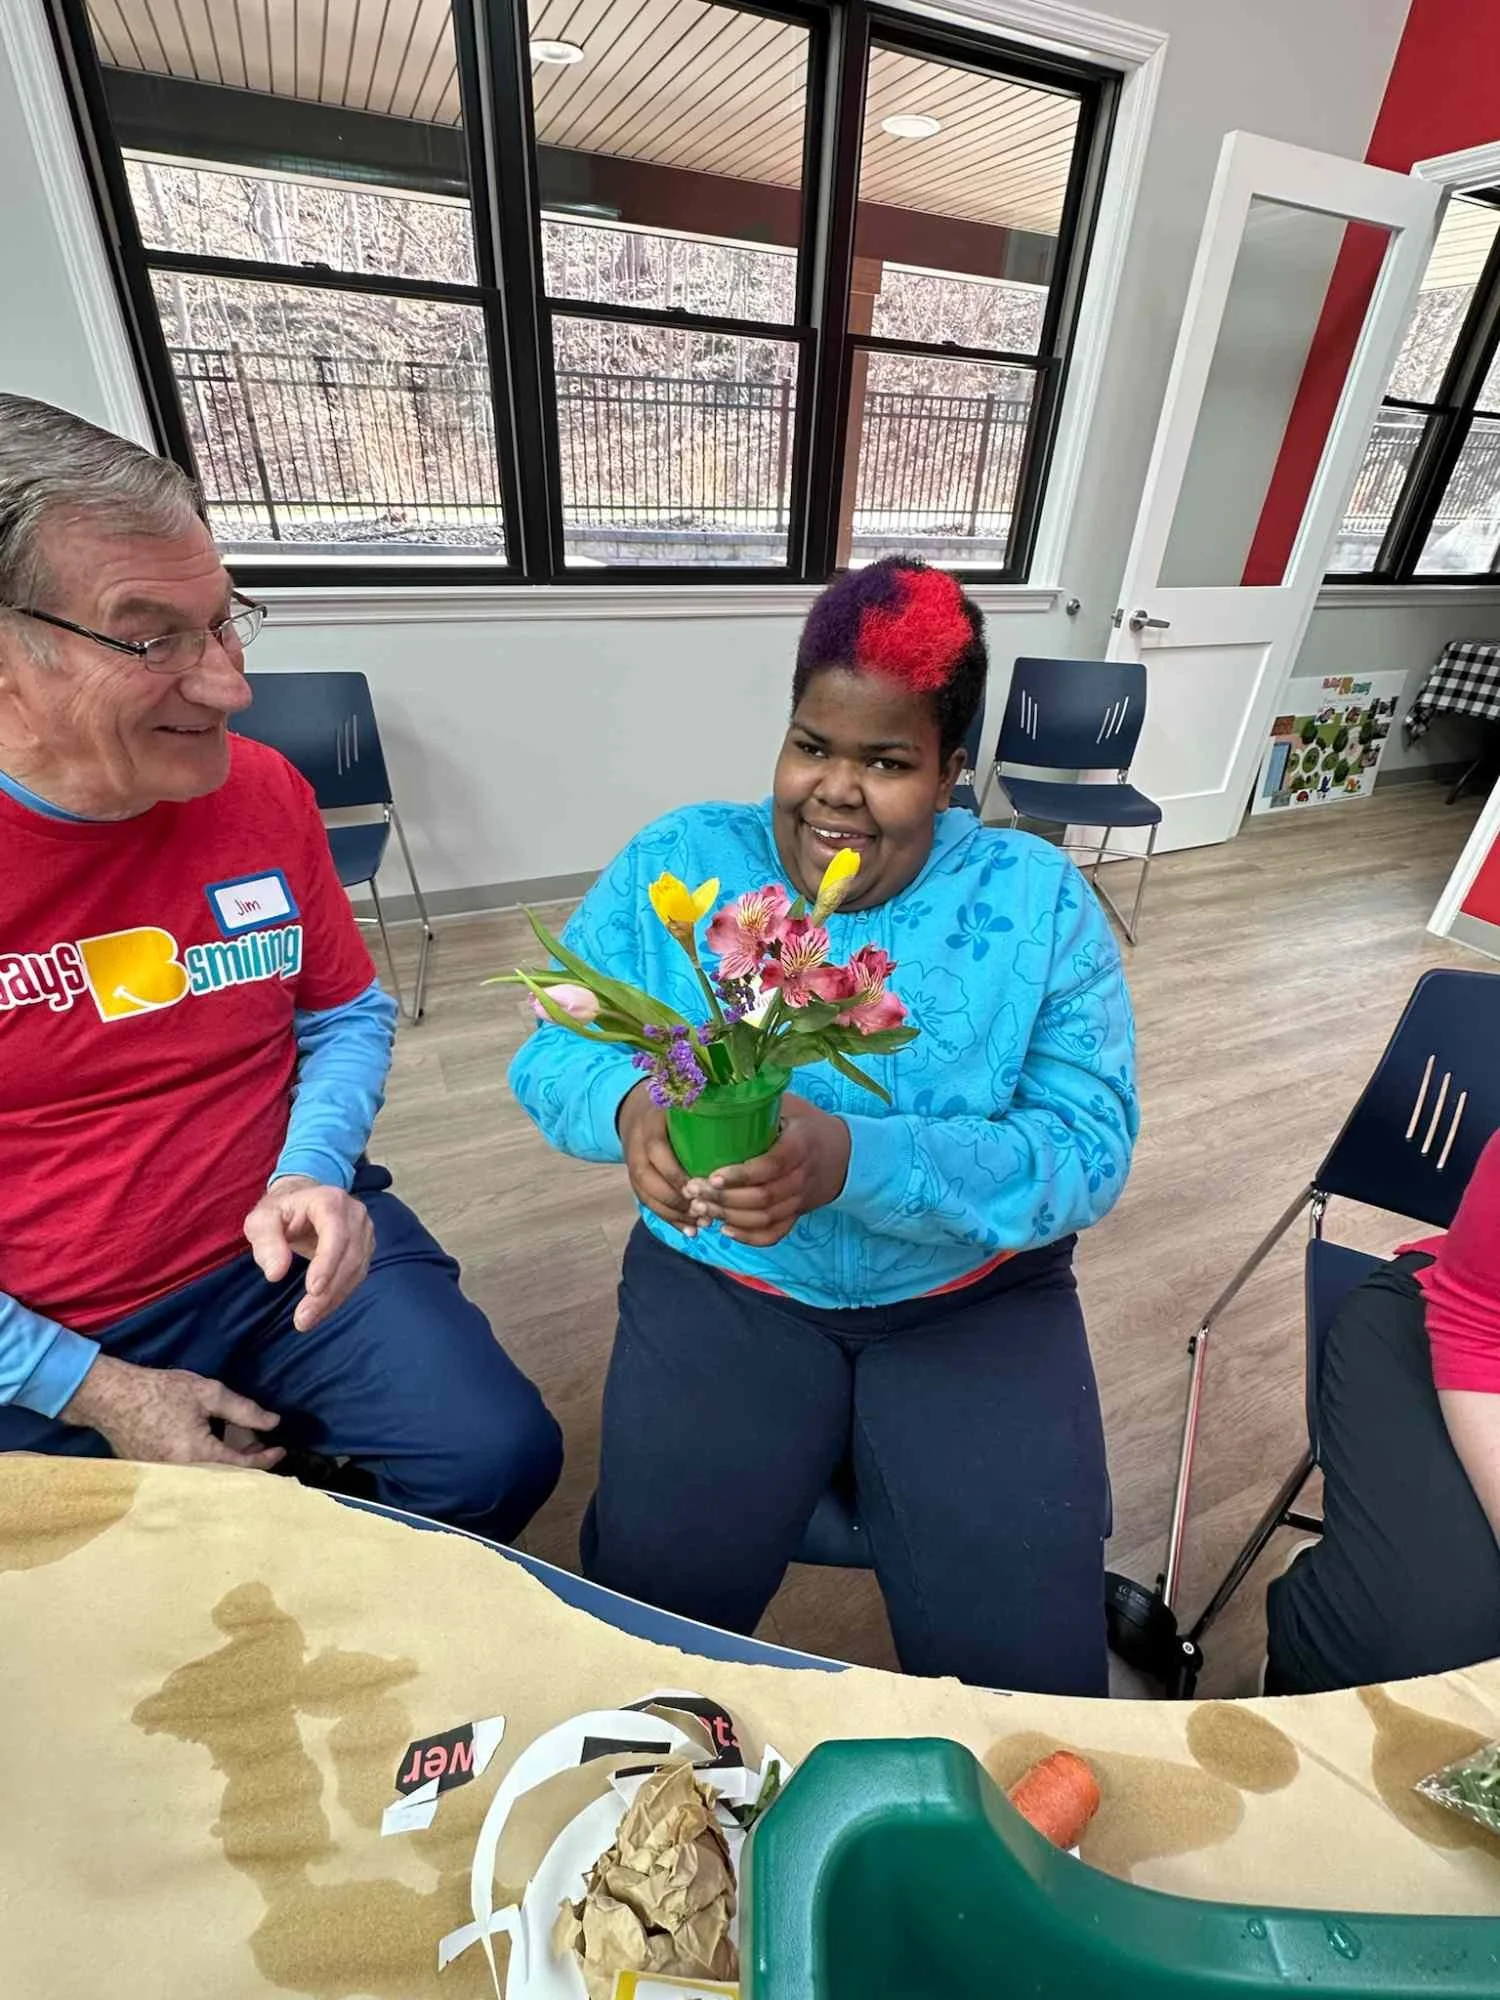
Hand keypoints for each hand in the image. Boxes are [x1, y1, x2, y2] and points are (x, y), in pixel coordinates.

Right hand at [60, 1353, 283, 1469]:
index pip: (241, 1466)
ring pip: (209, 1478)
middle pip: (226, 1477)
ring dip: (227, 1464)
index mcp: (196, 1456)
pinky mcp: (153, 1476)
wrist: (111, 1397)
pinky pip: (190, 1476)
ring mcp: (165, 1479)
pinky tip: (213, 1447)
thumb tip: (273, 1423)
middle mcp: (181, 1475)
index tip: (281, 1450)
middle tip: (260, 1445)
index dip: (265, 1458)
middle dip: (247, 1463)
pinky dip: (207, 1464)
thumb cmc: (160, 1392)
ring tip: (239, 1443)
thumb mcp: (207, 1394)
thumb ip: (244, 1410)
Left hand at [243, 1176, 373, 1330]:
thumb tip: (276, 1273)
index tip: (313, 1290)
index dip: (327, 1262)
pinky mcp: (366, 1248)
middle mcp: (355, 1214)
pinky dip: (339, 1295)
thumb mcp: (262, 1220)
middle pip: (349, 1256)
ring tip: (307, 1320)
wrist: (302, 1201)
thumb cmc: (281, 1211)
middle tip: (303, 1319)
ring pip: (357, 1270)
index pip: (336, 1233)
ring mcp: (365, 1231)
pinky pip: (358, 1275)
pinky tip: (321, 1309)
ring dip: (334, 1298)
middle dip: (328, 1291)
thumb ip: (266, 1242)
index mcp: (330, 1201)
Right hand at [617, 1082, 695, 1234]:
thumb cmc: (675, 1110)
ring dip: (673, 1214)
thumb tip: (744, 1125)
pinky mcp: (634, 1180)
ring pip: (645, 1194)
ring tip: (700, 1225)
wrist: (637, 1112)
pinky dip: (668, 1219)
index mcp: (651, 1122)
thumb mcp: (686, 1103)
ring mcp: (632, 1163)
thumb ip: (706, 1112)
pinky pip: (647, 1203)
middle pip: (646, 1177)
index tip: (696, 1187)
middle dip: (674, 1199)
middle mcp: (636, 1143)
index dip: (673, 1172)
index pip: (656, 1149)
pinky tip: (689, 1230)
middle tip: (702, 1211)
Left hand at [684, 1095, 850, 1246]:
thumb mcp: (790, 1106)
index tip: (711, 1176)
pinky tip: (725, 1230)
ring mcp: (801, 1199)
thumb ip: (761, 1101)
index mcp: (801, 1145)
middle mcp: (803, 1176)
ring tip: (701, 1209)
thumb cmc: (805, 1124)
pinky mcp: (797, 1215)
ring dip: (731, 1218)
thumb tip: (718, 1089)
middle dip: (725, 1200)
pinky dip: (750, 1237)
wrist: (841, 1154)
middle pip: (765, 1197)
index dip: (741, 1175)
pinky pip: (775, 1234)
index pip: (772, 1165)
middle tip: (694, 1193)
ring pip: (766, 1218)